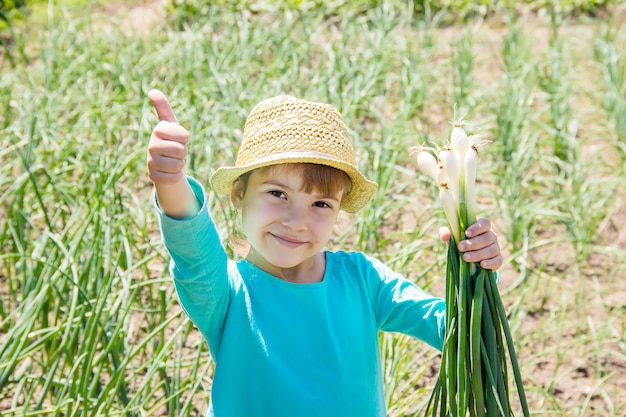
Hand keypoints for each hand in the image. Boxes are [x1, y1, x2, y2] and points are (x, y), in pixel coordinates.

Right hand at [147, 89, 195, 218]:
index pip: (184, 136)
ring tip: (171, 159)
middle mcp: (151, 146)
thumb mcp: (169, 122)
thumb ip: (163, 106)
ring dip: (179, 164)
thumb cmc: (169, 138)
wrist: (163, 161)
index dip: (185, 138)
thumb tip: (152, 91)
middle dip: (183, 151)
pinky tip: (168, 170)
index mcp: (158, 130)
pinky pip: (173, 178)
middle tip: (175, 150)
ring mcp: (151, 162)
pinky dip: (175, 175)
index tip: (177, 137)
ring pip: (178, 165)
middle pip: (182, 151)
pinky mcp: (153, 176)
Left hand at [438, 218, 502, 269]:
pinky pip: (497, 261)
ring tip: (465, 258)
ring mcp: (496, 248)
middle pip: (488, 237)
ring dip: (478, 254)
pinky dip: (490, 263)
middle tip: (461, 247)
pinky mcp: (498, 260)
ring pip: (491, 250)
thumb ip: (446, 233)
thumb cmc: (461, 243)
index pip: (485, 223)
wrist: (469, 259)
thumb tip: (444, 236)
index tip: (466, 233)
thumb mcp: (452, 237)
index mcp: (482, 227)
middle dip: (473, 243)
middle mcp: (492, 236)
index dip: (477, 228)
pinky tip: (482, 265)